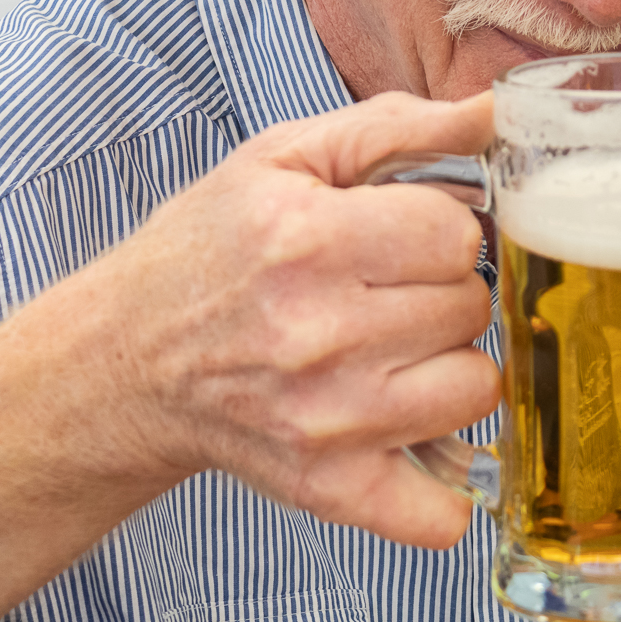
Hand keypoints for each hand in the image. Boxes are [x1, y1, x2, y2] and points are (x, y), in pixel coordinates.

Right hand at [96, 90, 499, 547]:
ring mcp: (326, 421)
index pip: (458, 234)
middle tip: (389, 290)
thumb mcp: (286, 157)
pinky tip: (412, 432)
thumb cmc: (209, 250)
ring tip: (395, 350)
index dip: (440, 228)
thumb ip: (399, 125)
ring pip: (476, 388)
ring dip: (449, 366)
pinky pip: (442, 511)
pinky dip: (445, 481)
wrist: (124, 361)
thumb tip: (496, 111)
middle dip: (443, 290)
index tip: (404, 234)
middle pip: (470, 306)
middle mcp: (317, 333)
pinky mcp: (328, 489)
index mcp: (307, 239)